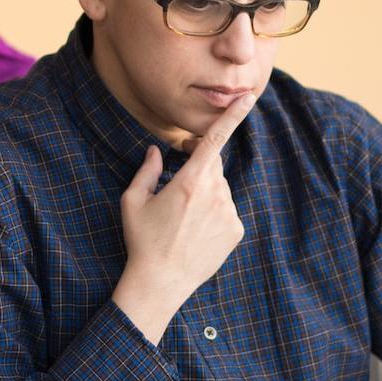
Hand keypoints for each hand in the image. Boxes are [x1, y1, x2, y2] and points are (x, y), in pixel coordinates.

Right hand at [112, 94, 253, 344]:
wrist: (160, 283)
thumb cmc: (142, 240)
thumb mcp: (133, 201)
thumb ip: (146, 171)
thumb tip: (155, 151)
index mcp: (190, 182)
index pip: (215, 140)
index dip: (233, 116)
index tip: (248, 97)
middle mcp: (215, 194)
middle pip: (212, 166)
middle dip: (198, 169)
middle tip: (176, 191)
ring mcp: (228, 213)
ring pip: (220, 189)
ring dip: (205, 194)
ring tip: (182, 222)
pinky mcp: (235, 230)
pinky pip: (226, 210)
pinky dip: (214, 214)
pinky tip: (195, 233)